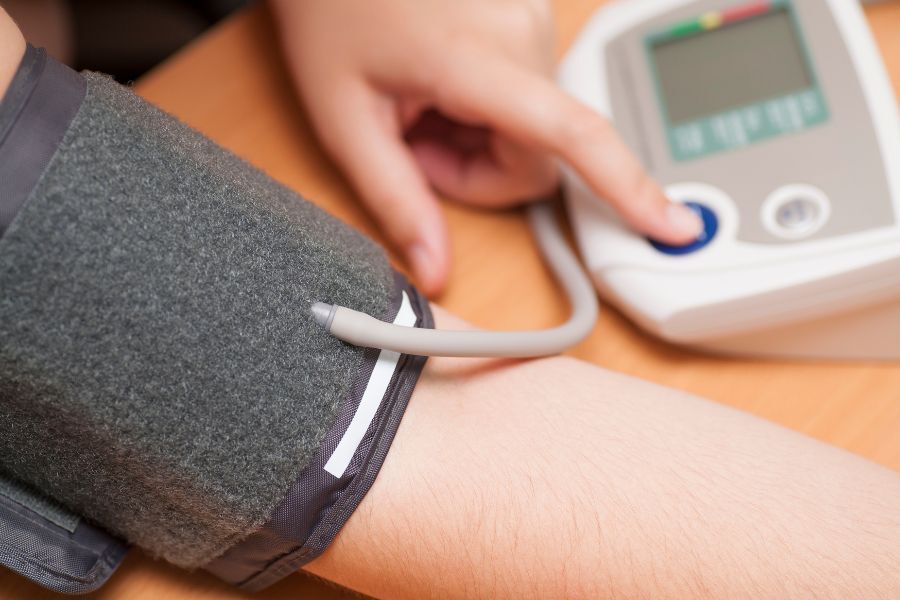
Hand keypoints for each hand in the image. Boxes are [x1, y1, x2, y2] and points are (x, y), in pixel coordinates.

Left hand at [270, 0, 702, 294]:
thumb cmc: (331, 12)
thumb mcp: (346, 119)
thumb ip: (396, 201)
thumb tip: (434, 268)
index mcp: (480, 56)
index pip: (574, 134)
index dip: (628, 188)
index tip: (672, 225)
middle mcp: (526, 33)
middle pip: (537, 157)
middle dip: (477, 172)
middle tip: (414, 141)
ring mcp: (531, 21)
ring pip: (532, 131)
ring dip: (478, 139)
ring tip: (420, 103)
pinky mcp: (528, 19)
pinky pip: (527, 97)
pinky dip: (484, 110)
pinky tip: (438, 84)